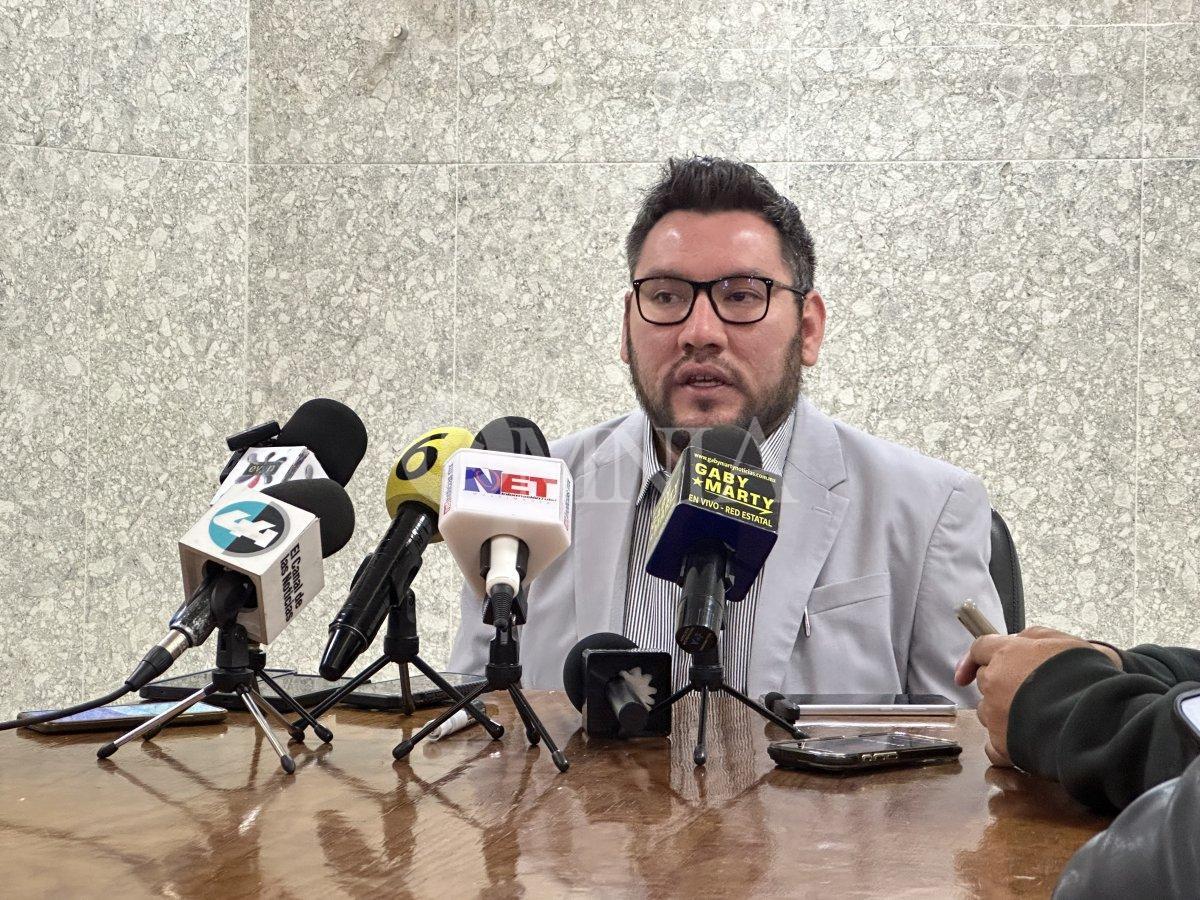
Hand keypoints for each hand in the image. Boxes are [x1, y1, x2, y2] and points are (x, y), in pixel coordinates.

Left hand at [953, 628, 1102, 767]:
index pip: (979, 649)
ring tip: (1033, 718)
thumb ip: (1034, 638)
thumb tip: (1018, 640)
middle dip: (999, 685)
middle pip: (985, 681)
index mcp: (1007, 654)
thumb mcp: (1063, 642)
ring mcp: (996, 714)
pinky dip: (1003, 745)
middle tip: (1027, 693)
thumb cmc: (1085, 679)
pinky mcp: (1003, 744)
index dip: (972, 658)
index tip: (965, 672)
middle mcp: (995, 682)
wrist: (1096, 720)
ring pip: (987, 712)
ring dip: (1002, 713)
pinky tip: (1021, 743)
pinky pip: (992, 745)